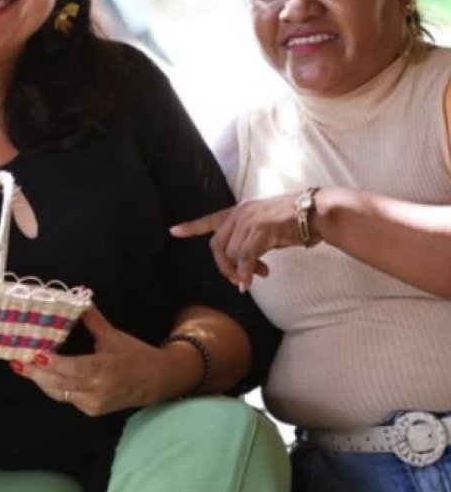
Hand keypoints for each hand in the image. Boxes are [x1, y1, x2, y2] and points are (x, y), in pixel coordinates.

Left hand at [9, 307, 176, 415]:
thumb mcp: (113, 335)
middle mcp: (97, 389)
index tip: (35, 355)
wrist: (155, 382)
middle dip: (36, 372)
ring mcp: (93, 403)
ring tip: (21, 366)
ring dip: (40, 379)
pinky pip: (66, 397)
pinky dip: (53, 386)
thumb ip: (93, 319)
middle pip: (60, 383)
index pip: (74, 368)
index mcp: (104, 368)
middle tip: (16, 361)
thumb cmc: (133, 355)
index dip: (54, 363)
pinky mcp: (91, 410)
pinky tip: (40, 375)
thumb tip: (81, 294)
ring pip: (60, 392)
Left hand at [171, 195, 301, 291]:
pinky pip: (246, 257)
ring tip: (261, 273)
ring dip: (242, 270)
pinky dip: (245, 272)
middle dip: (224, 266)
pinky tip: (250, 281)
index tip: (173, 231)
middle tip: (238, 278)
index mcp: (239, 210)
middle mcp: (240, 213)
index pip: (210, 220)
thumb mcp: (265, 225)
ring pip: (232, 253)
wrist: (316, 212)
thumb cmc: (294, 221)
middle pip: (217, 245)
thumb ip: (249, 238)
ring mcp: (250, 220)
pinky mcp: (261, 229)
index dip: (191, 227)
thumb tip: (241, 262)